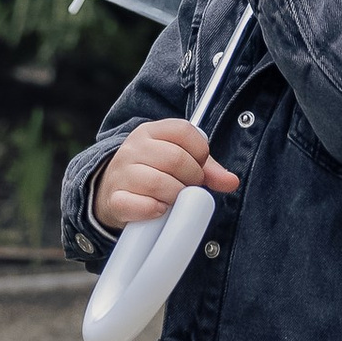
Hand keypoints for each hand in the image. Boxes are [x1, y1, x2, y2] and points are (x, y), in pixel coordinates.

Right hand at [93, 117, 240, 228]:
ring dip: (176, 196)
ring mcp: (122, 173)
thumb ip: (206, 168)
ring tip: (174, 198)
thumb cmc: (151, 173)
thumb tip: (230, 181)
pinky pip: (142, 205)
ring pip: (161, 183)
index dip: (200, 151)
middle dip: (192, 178)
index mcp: (150, 131)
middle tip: (188, 187)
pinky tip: (159, 209)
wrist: (110, 192)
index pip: (184, 130)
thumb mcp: (176, 161)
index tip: (199, 165)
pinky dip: (156, 210)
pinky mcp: (116, 199)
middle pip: (176, 159)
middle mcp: (133, 148)